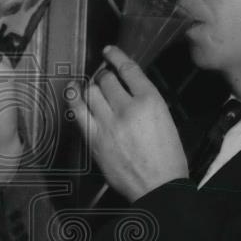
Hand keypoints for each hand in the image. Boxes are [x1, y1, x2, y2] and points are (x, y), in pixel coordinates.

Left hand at [67, 46, 188, 201]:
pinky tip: (73, 92)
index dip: (116, 56)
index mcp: (151, 101)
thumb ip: (146, 101)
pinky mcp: (95, 139)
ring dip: (92, 87)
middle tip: (105, 79)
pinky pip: (77, 111)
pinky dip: (73, 98)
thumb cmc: (167, 159)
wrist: (158, 188)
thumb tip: (127, 89)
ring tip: (94, 88)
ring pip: (91, 91)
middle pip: (107, 79)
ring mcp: (109, 124)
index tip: (109, 52)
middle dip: (105, 76)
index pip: (128, 69)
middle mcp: (128, 109)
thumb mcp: (166, 120)